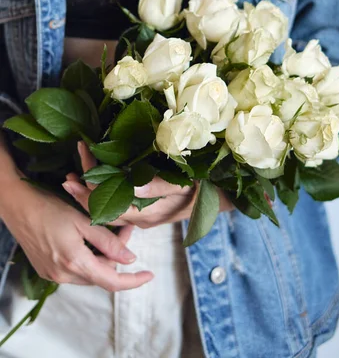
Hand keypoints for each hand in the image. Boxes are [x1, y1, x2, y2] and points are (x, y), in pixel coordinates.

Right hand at [1, 177, 153, 290]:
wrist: (17, 205)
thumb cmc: (49, 207)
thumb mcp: (82, 220)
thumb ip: (107, 241)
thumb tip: (130, 259)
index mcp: (75, 262)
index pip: (111, 281)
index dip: (133, 280)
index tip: (149, 274)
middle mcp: (63, 274)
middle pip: (100, 274)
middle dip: (117, 256)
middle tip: (125, 229)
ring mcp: (53, 274)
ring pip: (88, 271)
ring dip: (102, 256)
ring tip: (110, 231)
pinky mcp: (46, 269)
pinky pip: (75, 269)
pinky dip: (88, 257)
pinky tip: (90, 238)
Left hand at [63, 141, 233, 227]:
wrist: (221, 198)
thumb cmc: (203, 189)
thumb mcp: (182, 184)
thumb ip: (156, 186)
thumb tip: (129, 183)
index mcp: (146, 213)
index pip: (108, 204)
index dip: (89, 188)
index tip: (75, 170)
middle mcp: (142, 217)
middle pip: (105, 208)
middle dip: (84, 192)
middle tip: (66, 177)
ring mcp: (145, 214)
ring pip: (111, 207)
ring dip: (93, 192)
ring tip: (76, 178)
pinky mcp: (149, 209)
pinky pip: (122, 204)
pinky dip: (107, 192)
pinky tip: (101, 181)